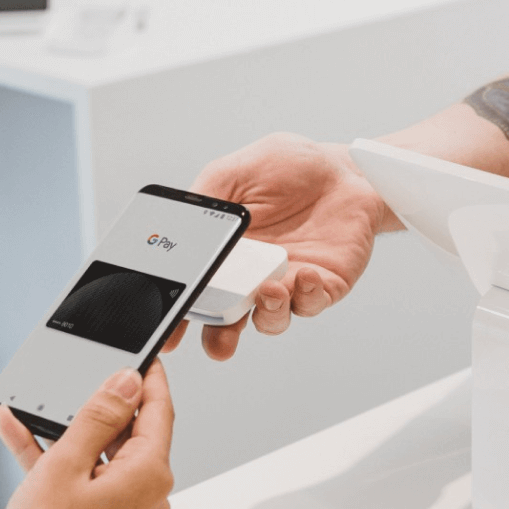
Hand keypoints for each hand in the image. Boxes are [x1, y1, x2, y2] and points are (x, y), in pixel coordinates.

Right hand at [0, 361, 175, 508]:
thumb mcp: (67, 464)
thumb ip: (98, 417)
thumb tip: (127, 383)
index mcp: (150, 476)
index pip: (159, 412)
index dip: (150, 379)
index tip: (145, 354)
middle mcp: (149, 497)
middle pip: (131, 435)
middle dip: (101, 407)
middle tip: (79, 378)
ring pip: (103, 459)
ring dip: (69, 434)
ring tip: (33, 407)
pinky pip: (88, 484)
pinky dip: (60, 463)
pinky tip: (21, 437)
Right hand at [161, 133, 393, 359]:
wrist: (337, 167)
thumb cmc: (285, 169)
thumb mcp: (231, 175)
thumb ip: (203, 206)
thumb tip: (175, 231)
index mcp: (224, 258)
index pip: (199, 295)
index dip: (182, 317)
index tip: (171, 333)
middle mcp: (253, 279)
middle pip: (230, 323)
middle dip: (221, 337)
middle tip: (220, 340)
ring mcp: (288, 285)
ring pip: (272, 319)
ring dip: (268, 312)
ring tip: (269, 291)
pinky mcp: (324, 285)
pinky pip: (313, 302)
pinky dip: (308, 294)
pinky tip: (305, 273)